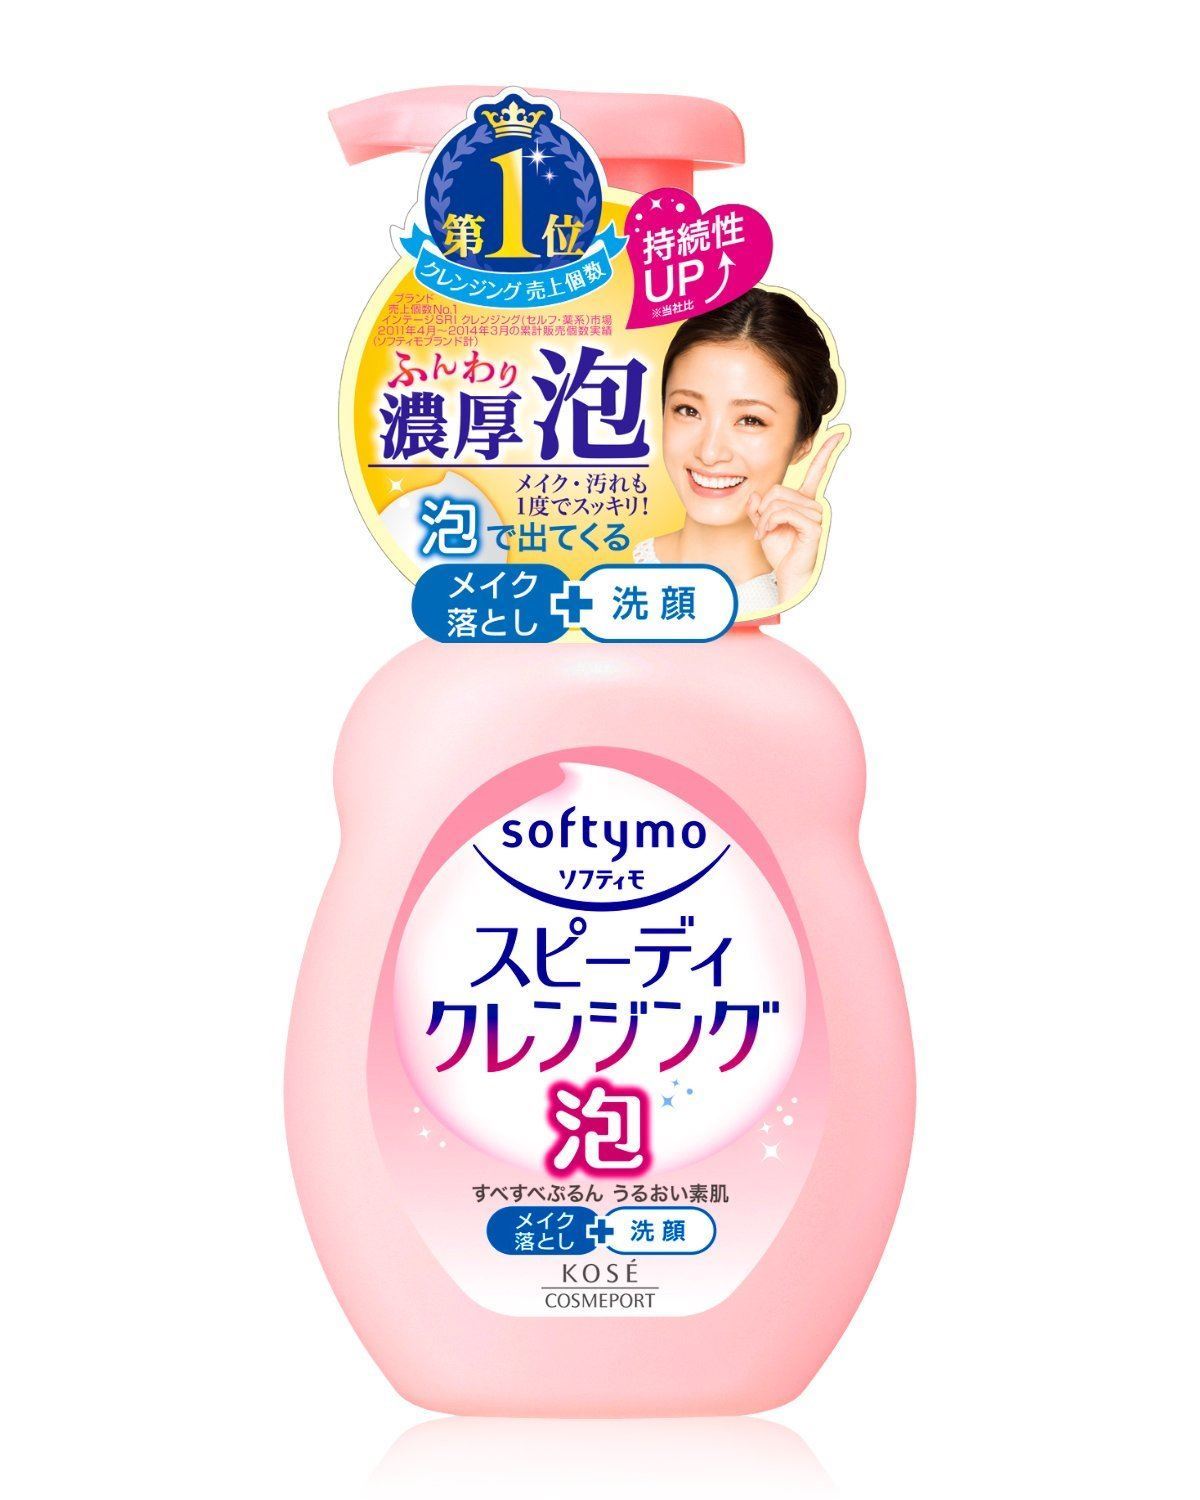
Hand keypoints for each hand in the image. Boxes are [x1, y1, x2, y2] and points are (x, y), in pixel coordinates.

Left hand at [746, 434, 841, 604]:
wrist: (787, 575)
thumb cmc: (780, 553)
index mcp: (804, 501)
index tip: (839, 433)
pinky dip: (768, 522)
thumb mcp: (763, 527)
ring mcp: (815, 514)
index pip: (817, 472)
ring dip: (763, 518)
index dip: (827, 452)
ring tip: (761, 533)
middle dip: (762, 508)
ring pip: (778, 501)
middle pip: (778, 489)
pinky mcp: (813, 525)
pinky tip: (764, 534)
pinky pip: (784, 512)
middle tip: (759, 526)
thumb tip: (755, 495)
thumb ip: (758, 510)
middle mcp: (813, 505)